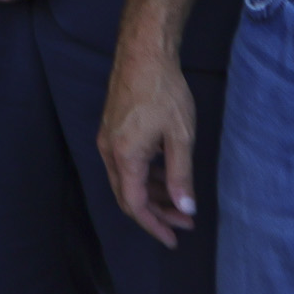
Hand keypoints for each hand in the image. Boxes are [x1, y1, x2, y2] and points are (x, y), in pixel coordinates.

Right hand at [99, 40, 199, 246]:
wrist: (143, 54)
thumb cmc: (164, 92)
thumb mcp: (180, 137)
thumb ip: (181, 176)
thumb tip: (185, 208)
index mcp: (124, 156)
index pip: (135, 204)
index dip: (154, 225)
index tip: (173, 238)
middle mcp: (109, 151)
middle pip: (128, 196)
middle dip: (156, 213)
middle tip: (185, 222)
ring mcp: (108, 140)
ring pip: (127, 180)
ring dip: (153, 195)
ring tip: (181, 202)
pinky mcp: (112, 130)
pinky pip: (125, 164)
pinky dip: (145, 177)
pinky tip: (166, 176)